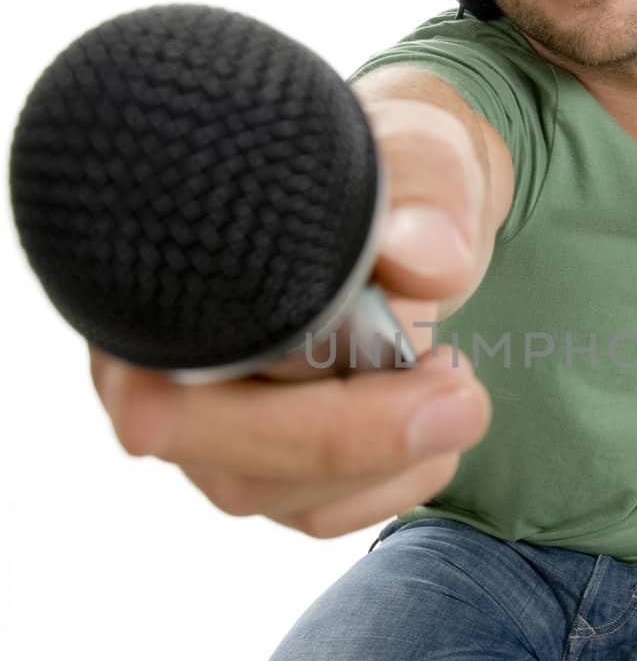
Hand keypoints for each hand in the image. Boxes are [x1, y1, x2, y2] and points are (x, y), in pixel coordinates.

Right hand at [87, 96, 493, 536]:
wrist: (417, 211)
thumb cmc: (391, 171)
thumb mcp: (421, 149)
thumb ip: (425, 186)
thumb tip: (427, 255)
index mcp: (154, 269)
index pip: (159, 355)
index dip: (254, 374)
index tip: (366, 357)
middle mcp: (150, 355)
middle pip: (208, 443)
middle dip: (345, 434)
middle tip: (462, 395)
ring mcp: (201, 423)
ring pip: (268, 488)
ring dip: (382, 454)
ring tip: (455, 378)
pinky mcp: (259, 467)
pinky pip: (317, 510)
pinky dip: (393, 479)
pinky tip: (434, 417)